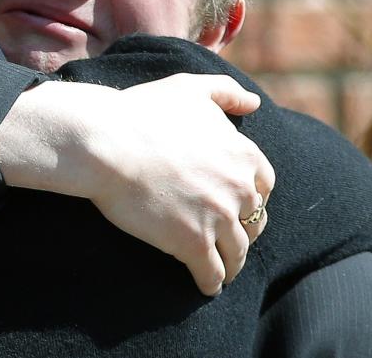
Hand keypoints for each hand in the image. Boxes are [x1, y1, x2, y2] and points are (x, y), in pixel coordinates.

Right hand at [0, 74, 273, 296]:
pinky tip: (206, 285)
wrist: (107, 141)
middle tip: (228, 237)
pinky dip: (212, 282)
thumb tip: (253, 103)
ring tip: (221, 268)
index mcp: (242, 153)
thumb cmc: (142, 111)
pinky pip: (212, 273)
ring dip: (232, 262)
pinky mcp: (192, 243)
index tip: (239, 204)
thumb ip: (225, 91)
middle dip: (243, 230)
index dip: (251, 197)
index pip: (264, 186)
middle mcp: (238, 188)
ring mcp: (218, 218)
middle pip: (254, 221)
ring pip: (237, 252)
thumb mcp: (189, 87)